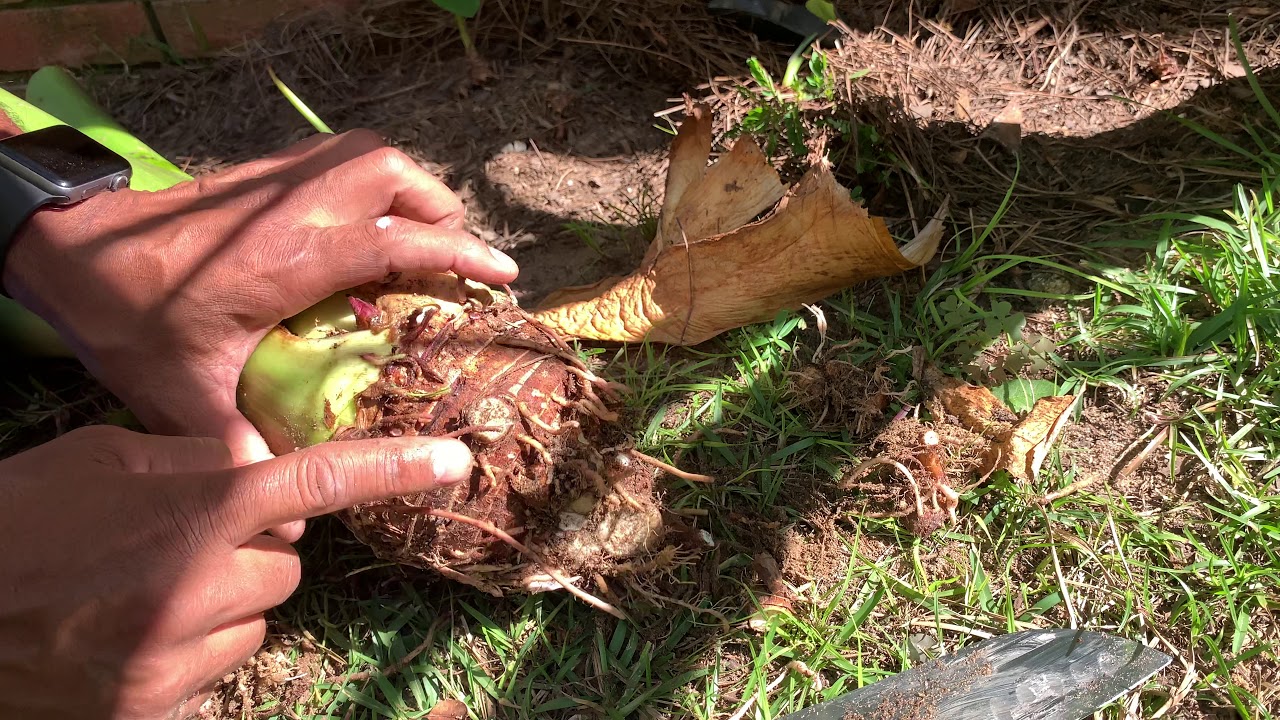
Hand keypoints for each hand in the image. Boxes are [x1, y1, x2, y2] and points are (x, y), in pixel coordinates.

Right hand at [0, 424, 472, 719]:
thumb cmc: (18, 519)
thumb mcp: (103, 457)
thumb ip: (197, 458)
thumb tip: (264, 460)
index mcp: (192, 511)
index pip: (315, 482)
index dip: (392, 470)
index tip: (455, 462)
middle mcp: (198, 588)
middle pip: (286, 563)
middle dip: (254, 547)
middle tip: (185, 540)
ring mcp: (177, 659)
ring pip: (258, 619)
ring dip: (225, 602)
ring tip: (146, 590)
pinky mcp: (155, 709)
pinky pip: (217, 668)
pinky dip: (192, 648)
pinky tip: (132, 632)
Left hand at [1, 130, 517, 467]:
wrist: (75, 247)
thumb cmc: (131, 315)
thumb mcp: (182, 390)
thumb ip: (238, 444)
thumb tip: (286, 516)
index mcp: (291, 260)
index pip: (395, 242)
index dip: (459, 255)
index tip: (503, 274)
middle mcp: (295, 209)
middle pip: (393, 175)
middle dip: (440, 209)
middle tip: (455, 255)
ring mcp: (279, 183)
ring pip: (370, 154)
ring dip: (409, 186)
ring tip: (422, 230)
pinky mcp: (263, 173)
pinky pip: (339, 155)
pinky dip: (371, 178)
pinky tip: (366, 217)